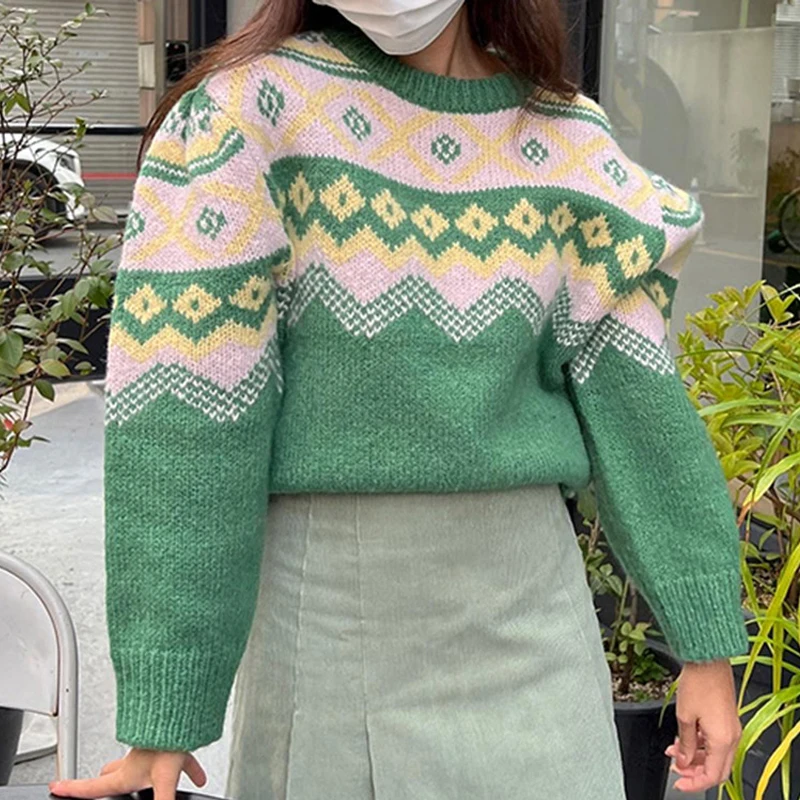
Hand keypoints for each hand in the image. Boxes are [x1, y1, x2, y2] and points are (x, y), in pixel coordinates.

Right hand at [48, 748, 206, 799]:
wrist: (184, 710)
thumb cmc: (169, 739)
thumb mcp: (165, 780)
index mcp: (126, 773)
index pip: (93, 787)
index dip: (73, 789)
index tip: (56, 787)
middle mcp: (135, 760)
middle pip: (114, 772)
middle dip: (106, 778)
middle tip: (99, 781)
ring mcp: (151, 750)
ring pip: (145, 764)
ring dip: (149, 773)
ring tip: (158, 784)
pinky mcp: (170, 744)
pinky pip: (177, 759)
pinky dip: (187, 768)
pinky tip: (199, 778)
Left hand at [665, 659, 741, 792]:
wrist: (708, 660)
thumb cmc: (698, 683)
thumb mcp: (684, 716)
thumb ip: (684, 743)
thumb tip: (682, 761)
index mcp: (723, 741)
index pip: (712, 776)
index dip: (694, 783)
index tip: (678, 782)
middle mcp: (731, 737)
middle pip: (716, 768)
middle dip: (694, 771)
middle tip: (675, 769)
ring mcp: (730, 728)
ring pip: (714, 755)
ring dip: (695, 756)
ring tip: (673, 750)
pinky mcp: (726, 720)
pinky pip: (715, 741)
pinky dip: (699, 744)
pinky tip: (683, 738)